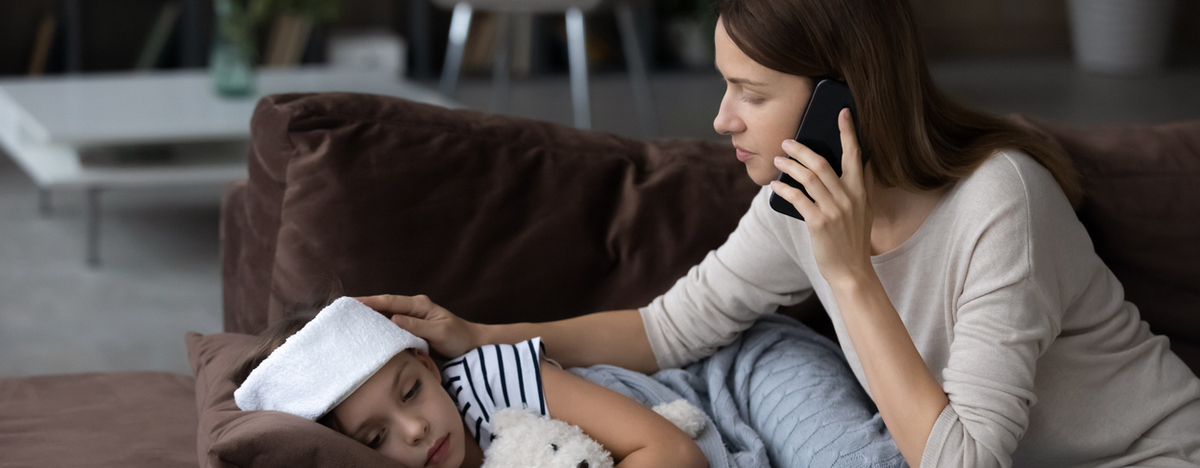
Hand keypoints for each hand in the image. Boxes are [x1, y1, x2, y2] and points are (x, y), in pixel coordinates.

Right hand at [355, 294, 480, 358]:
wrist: (471, 344)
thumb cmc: (458, 337)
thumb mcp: (439, 332)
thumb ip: (417, 326)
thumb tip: (393, 319)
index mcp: (419, 305)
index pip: (391, 301)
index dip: (371, 302)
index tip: (352, 302)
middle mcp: (413, 308)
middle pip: (385, 305)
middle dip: (365, 307)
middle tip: (343, 311)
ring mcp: (411, 318)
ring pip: (386, 316)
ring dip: (370, 318)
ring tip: (349, 321)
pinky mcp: (411, 328)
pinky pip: (392, 327)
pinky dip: (379, 328)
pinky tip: (367, 334)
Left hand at [769, 108, 873, 287]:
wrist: (852, 270)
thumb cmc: (854, 239)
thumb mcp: (865, 210)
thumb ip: (863, 186)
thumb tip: (862, 162)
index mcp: (861, 190)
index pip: (855, 154)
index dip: (848, 131)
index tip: (841, 112)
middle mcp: (849, 196)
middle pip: (822, 162)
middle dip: (802, 149)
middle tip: (786, 141)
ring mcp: (834, 210)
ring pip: (808, 177)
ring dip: (789, 165)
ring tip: (777, 159)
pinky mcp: (819, 223)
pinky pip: (797, 198)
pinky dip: (783, 188)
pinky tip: (774, 185)